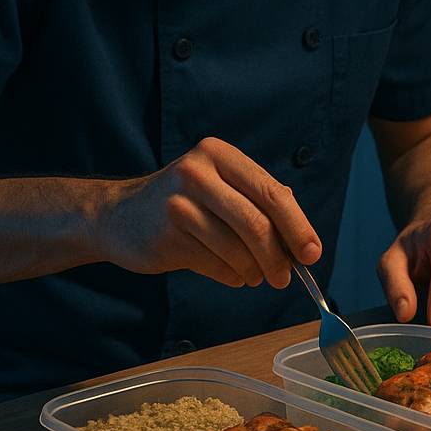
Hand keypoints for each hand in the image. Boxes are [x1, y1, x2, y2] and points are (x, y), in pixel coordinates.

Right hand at [94, 137, 321, 287]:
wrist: (118, 217)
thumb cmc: (183, 202)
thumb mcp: (219, 185)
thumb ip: (258, 202)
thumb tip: (303, 239)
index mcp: (218, 154)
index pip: (271, 192)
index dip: (297, 226)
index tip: (312, 253)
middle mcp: (197, 173)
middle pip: (256, 223)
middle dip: (279, 256)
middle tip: (286, 277)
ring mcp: (178, 204)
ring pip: (237, 250)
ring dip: (254, 271)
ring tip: (256, 276)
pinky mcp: (166, 236)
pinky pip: (216, 265)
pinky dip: (232, 276)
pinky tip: (232, 273)